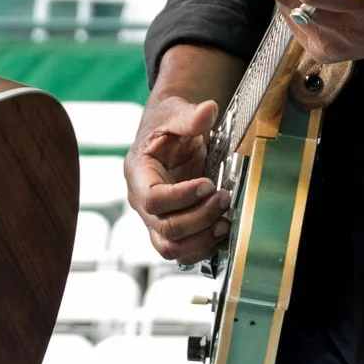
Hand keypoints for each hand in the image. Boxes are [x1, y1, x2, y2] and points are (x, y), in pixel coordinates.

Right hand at [125, 94, 230, 264]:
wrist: (169, 137)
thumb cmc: (167, 126)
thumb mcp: (175, 113)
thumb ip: (190, 116)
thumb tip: (207, 110)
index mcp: (137, 174)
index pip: (153, 199)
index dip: (182, 197)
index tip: (208, 184)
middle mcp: (142, 203)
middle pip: (165, 229)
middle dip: (200, 218)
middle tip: (224, 199)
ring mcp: (155, 220)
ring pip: (171, 248)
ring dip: (202, 240)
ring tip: (225, 222)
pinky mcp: (171, 229)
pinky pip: (182, 252)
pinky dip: (204, 248)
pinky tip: (222, 231)